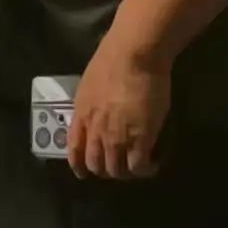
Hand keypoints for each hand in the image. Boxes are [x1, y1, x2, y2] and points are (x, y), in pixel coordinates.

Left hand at [67, 33, 169, 179]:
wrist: (132, 55)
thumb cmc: (113, 60)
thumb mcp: (90, 85)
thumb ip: (91, 105)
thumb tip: (98, 113)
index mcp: (81, 115)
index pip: (74, 151)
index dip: (80, 166)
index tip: (85, 172)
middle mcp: (95, 130)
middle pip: (96, 165)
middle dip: (107, 171)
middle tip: (120, 165)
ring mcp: (116, 137)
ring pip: (117, 171)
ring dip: (127, 172)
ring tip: (139, 166)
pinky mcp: (139, 139)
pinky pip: (139, 167)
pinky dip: (146, 170)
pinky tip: (153, 163)